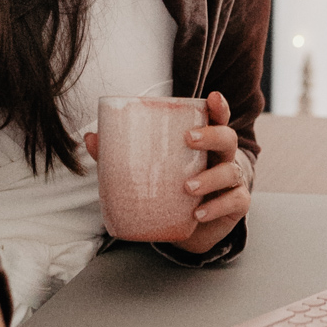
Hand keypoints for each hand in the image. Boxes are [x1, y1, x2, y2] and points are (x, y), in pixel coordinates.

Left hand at [84, 90, 249, 254]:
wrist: (187, 228)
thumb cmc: (171, 190)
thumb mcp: (148, 171)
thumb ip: (120, 154)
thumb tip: (90, 138)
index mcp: (204, 144)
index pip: (217, 119)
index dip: (218, 107)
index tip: (212, 97)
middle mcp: (222, 158)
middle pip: (227, 138)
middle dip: (211, 135)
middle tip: (188, 140)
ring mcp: (232, 182)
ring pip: (230, 172)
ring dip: (209, 177)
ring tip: (187, 187)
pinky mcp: (236, 205)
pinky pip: (233, 201)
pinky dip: (216, 207)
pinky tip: (198, 212)